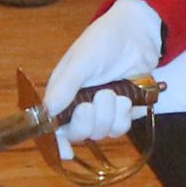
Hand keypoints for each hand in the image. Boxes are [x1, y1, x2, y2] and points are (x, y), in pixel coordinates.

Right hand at [45, 0, 166, 146]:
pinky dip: (123, 115)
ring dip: (109, 115)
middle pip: (78, 133)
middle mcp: (79, 105)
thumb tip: (47, 112)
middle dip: (88, 121)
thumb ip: (65, 86)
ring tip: (114, 92)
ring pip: (101, 132)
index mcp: (62, 94)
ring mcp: (102, 110)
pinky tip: (126, 98)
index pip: (53, 126)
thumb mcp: (81, 60)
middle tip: (95, 101)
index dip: (56, 143)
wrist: (138, 34)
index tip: (65, 152)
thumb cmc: (103, 41)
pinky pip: (120, 127)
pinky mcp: (122, 111)